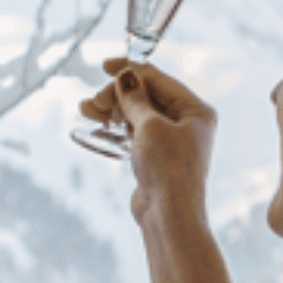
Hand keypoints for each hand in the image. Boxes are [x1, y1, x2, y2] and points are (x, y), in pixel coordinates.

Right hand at [80, 58, 216, 225]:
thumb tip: (126, 76)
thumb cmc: (168, 169)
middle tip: (95, 102)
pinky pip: (134, 133)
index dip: (131, 70)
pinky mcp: (156, 157)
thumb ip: (136, 98)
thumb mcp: (150, 126)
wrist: (168, 216)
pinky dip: (116, 128)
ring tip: (86, 110)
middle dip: (118, 95)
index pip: (160, 79)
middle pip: (147, 96)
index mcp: (196, 110)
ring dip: (112, 110)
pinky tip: (95, 125)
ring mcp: (171, 141)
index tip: (105, 66)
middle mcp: (187, 123)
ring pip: (137, 115)